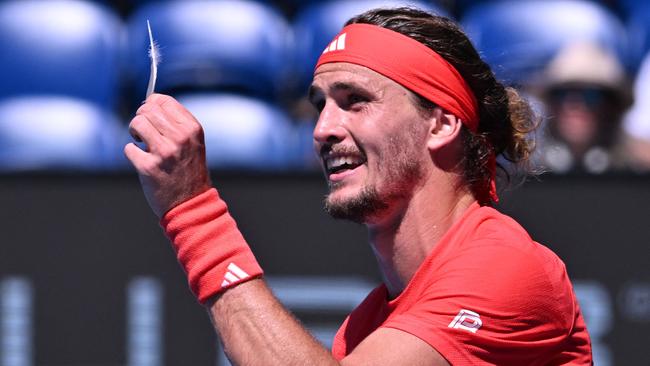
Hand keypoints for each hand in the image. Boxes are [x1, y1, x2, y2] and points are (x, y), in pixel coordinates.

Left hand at [125, 94, 211, 217]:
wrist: (191, 204)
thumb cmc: (190, 171)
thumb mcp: (193, 143)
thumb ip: (177, 123)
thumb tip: (149, 103)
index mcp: (192, 128)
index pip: (163, 100)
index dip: (151, 104)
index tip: (149, 114)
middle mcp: (180, 138)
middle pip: (147, 110)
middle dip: (141, 119)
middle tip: (143, 132)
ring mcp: (164, 152)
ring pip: (137, 124)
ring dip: (134, 133)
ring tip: (141, 142)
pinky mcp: (149, 167)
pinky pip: (129, 148)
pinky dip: (132, 154)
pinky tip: (143, 161)